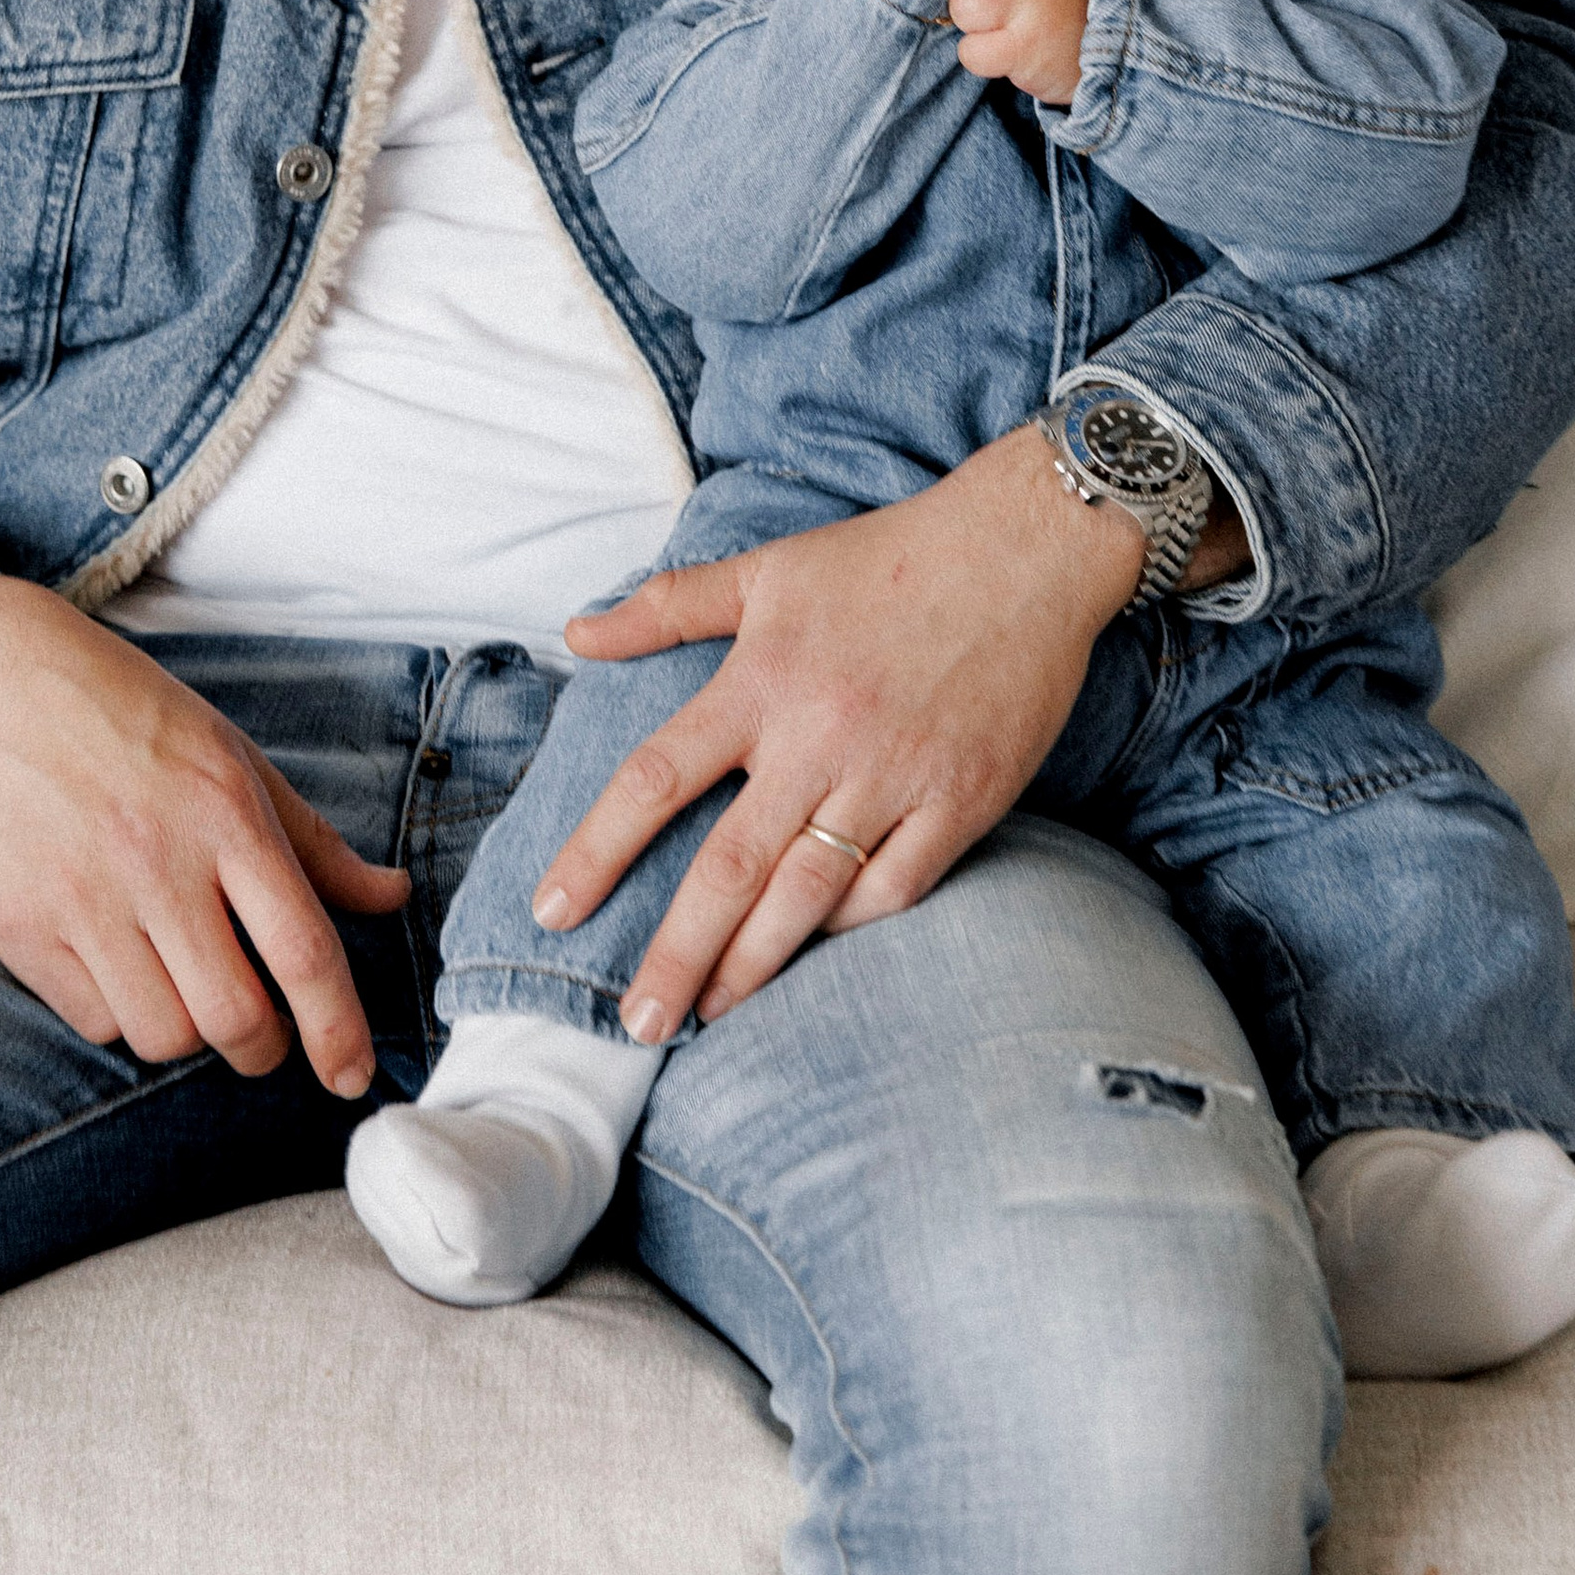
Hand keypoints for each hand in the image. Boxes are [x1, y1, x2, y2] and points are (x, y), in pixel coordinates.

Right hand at [0, 571, 410, 1095]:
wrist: (0, 687)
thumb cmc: (135, 721)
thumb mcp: (237, 760)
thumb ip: (315, 844)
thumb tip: (393, 896)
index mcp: (226, 816)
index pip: (302, 949)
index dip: (338, 1029)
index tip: (352, 1078)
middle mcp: (157, 862)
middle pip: (234, 1017)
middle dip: (262, 1050)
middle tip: (262, 1036)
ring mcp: (83, 899)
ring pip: (162, 1035)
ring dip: (188, 1033)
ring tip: (182, 982)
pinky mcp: (20, 927)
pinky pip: (93, 1021)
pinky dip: (120, 1014)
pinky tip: (120, 963)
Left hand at [535, 425, 1146, 1040]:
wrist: (1024, 548)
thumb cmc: (888, 555)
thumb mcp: (769, 567)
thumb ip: (669, 606)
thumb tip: (576, 632)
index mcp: (761, 681)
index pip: (656, 778)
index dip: (597, 850)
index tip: (550, 910)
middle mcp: (819, 738)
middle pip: (728, 868)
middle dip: (675, 955)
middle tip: (635, 1026)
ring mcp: (893, 776)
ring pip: (807, 897)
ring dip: (752, 967)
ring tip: (708, 1015)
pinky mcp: (960, 801)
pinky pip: (895, 888)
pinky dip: (850, 927)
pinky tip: (814, 955)